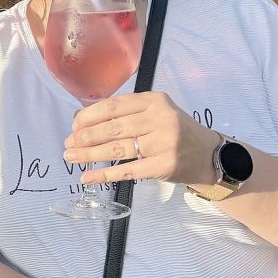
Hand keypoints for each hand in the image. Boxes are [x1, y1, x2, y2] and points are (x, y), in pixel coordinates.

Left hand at [63, 92, 220, 185]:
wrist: (209, 154)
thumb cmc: (174, 130)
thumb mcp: (154, 112)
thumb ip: (125, 113)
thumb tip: (81, 118)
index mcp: (154, 101)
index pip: (113, 106)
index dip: (89, 116)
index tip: (73, 126)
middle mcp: (160, 119)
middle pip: (113, 128)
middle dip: (86, 137)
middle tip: (69, 144)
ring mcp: (164, 143)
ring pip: (118, 149)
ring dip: (89, 155)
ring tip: (70, 157)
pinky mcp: (164, 166)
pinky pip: (128, 171)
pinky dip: (105, 175)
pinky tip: (87, 177)